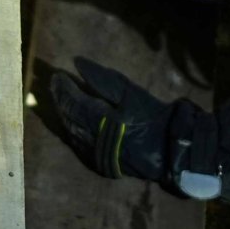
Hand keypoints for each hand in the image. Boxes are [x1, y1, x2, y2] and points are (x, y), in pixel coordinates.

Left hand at [39, 58, 221, 199]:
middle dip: (60, 100)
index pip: (73, 102)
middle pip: (68, 118)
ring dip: (64, 115)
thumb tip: (77, 63)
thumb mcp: (131, 93)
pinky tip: (72, 121)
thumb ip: (103, 79)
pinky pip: (78, 145)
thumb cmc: (156, 118)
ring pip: (71, 133)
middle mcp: (93, 141)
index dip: (63, 89)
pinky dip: (72, 131)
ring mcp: (96, 155)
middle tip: (54, 85)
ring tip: (60, 99)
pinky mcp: (102, 164)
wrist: (175, 151)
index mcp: (101, 122)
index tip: (56, 75)